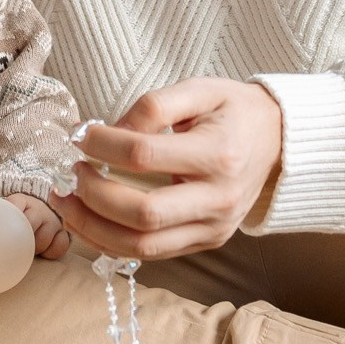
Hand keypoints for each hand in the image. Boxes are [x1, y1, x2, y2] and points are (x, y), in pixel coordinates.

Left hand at [7, 193, 71, 259]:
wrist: (36, 210)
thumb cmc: (12, 218)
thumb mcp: (2, 212)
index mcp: (20, 201)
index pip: (15, 204)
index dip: (13, 216)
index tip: (7, 229)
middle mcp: (37, 208)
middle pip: (31, 224)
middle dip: (23, 238)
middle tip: (16, 247)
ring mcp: (51, 219)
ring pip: (45, 237)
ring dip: (36, 247)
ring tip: (28, 251)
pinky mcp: (62, 231)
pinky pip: (61, 244)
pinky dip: (53, 251)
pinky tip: (44, 253)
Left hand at [52, 78, 283, 259]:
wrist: (278, 140)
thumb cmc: (233, 111)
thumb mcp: (199, 89)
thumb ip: (153, 105)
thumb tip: (109, 132)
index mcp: (218, 154)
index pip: (144, 155)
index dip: (101, 145)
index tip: (80, 135)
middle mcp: (219, 199)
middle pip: (143, 213)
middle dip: (93, 196)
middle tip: (72, 173)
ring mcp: (215, 228)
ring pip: (143, 246)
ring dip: (94, 229)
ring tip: (66, 204)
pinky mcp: (208, 242)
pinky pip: (151, 254)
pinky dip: (111, 243)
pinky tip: (88, 222)